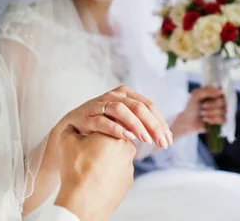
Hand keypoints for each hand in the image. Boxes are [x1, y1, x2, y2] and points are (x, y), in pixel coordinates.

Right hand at [55, 126, 136, 220]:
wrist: (83, 201)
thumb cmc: (77, 168)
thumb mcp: (68, 140)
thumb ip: (72, 129)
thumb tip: (72, 127)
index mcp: (116, 133)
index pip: (111, 123)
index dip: (98, 128)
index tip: (90, 134)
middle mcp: (129, 148)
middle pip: (116, 139)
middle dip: (104, 143)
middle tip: (88, 151)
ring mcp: (130, 166)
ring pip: (118, 157)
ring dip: (108, 159)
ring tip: (90, 166)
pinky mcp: (128, 182)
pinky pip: (119, 172)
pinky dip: (110, 173)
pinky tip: (96, 177)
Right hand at [58, 85, 172, 148]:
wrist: (70, 129)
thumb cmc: (102, 126)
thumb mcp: (123, 122)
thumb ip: (141, 125)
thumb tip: (166, 137)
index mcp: (125, 94)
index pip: (149, 106)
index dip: (161, 123)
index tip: (169, 140)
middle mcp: (113, 96)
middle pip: (138, 107)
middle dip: (153, 126)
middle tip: (162, 143)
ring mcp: (99, 104)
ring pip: (121, 110)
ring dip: (136, 125)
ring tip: (146, 140)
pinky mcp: (87, 116)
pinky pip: (103, 121)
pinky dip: (117, 128)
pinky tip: (128, 138)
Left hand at [172, 87, 225, 136]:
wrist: (187, 121)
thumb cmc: (191, 107)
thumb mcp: (195, 95)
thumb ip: (207, 90)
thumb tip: (221, 91)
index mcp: (214, 94)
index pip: (222, 92)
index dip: (216, 96)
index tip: (207, 98)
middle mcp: (219, 102)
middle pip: (223, 102)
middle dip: (211, 105)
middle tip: (202, 106)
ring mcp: (221, 112)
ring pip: (223, 112)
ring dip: (209, 113)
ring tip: (202, 113)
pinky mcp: (220, 121)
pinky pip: (223, 120)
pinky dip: (212, 120)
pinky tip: (205, 119)